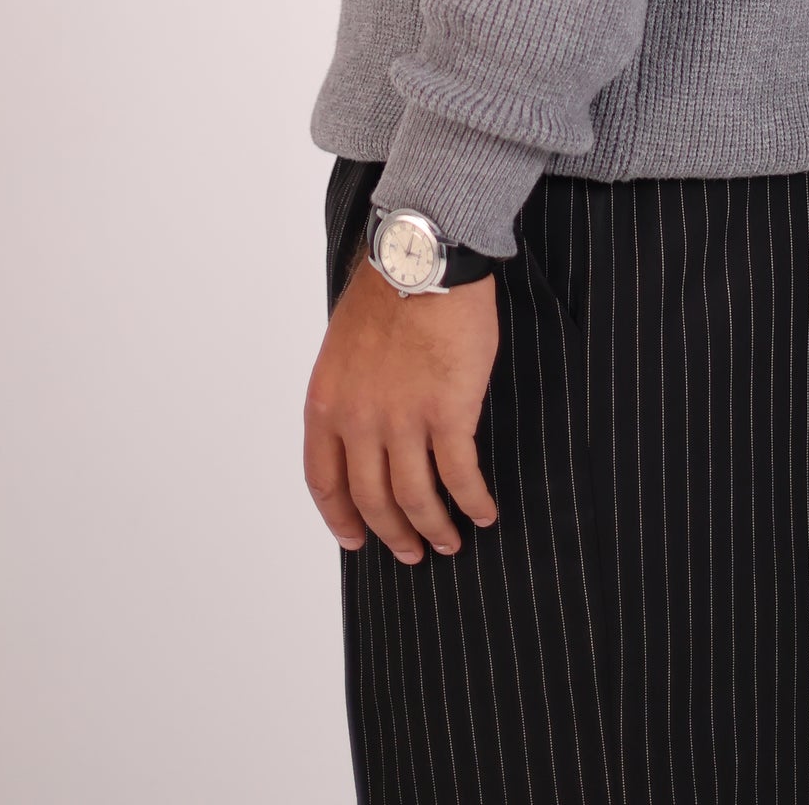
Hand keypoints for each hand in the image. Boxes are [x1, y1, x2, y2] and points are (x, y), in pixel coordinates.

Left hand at [303, 262, 499, 563]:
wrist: (423, 259)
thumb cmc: (388, 289)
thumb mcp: (343, 345)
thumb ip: (349, 393)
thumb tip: (364, 431)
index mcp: (327, 403)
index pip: (325, 481)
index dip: (342, 518)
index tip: (356, 537)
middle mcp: (359, 420)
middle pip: (373, 499)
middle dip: (394, 533)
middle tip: (411, 551)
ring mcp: (403, 420)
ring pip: (416, 498)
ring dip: (434, 528)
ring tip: (449, 540)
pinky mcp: (448, 412)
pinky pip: (459, 475)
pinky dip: (472, 502)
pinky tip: (483, 511)